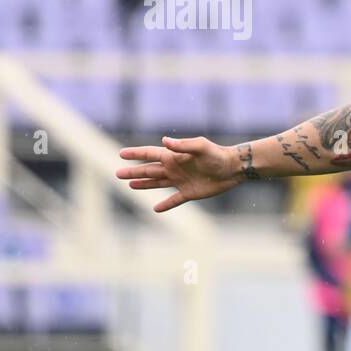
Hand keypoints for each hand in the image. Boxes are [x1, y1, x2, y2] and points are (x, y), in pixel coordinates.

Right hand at [116, 136, 242, 211]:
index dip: (136, 154)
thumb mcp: (200, 147)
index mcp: (174, 157)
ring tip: (130, 185)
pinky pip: (174, 200)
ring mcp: (181, 181)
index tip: (121, 153)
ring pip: (157, 183)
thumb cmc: (217, 155)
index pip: (150, 154)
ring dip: (144, 184)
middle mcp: (175, 168)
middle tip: (117, 173)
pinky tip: (155, 209)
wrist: (234, 169)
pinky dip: (166, 205)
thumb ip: (182, 145)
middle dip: (133, 172)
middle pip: (149, 170)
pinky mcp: (190, 193)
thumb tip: (164, 141)